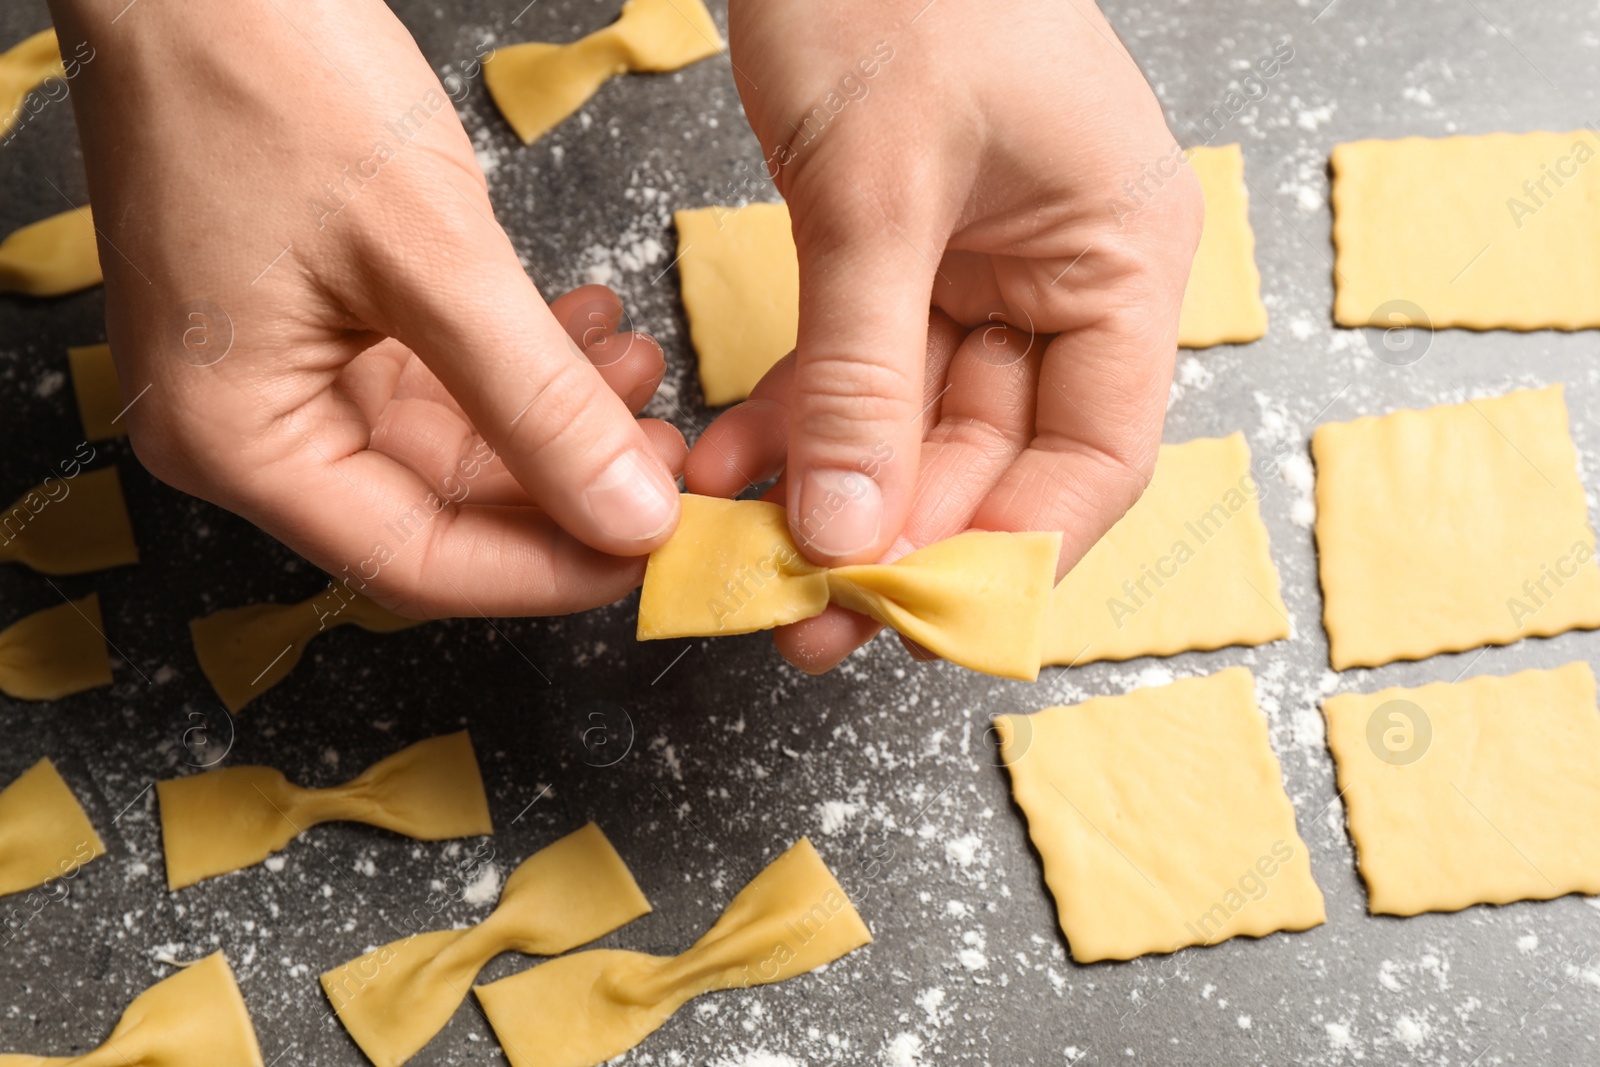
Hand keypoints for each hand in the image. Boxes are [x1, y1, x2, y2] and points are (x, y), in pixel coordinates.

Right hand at [48, 0, 683, 615]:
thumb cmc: (269, 80)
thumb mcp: (430, 255)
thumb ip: (537, 403)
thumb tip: (628, 517)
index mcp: (236, 440)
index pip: (416, 562)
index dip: (547, 569)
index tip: (651, 548)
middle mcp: (246, 429)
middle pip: (437, 511)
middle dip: (563, 482)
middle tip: (662, 451)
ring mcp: (279, 377)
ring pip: (449, 446)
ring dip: (552, 416)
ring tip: (638, 366)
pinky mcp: (314, 327)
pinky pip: (434, 381)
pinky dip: (516, 364)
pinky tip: (587, 328)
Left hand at [697, 0, 1202, 669]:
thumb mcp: (876, 193)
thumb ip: (861, 377)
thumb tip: (849, 532)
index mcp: (1118, 260)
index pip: (1092, 459)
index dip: (1009, 553)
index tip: (911, 614)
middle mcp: (1065, 278)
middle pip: (996, 457)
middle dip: (895, 534)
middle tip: (803, 610)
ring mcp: (983, 269)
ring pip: (914, 425)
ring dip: (830, 487)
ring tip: (744, 546)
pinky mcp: (902, 255)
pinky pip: (857, 369)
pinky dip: (795, 417)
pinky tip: (729, 459)